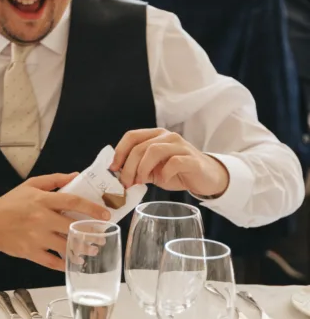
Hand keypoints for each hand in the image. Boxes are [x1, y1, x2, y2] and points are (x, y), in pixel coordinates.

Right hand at [0, 173, 110, 270]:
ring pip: (66, 247)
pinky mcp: (30, 252)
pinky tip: (72, 263)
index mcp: (42, 200)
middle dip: (91, 233)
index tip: (105, 215)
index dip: (93, 209)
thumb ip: (55, 179)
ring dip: (82, 250)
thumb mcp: (30, 185)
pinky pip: (52, 262)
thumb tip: (76, 176)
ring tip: (91, 251)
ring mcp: (36, 237)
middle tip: (102, 236)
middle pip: (73, 227)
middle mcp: (41, 219)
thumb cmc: (10, 203)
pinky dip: (64, 264)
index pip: (73, 202)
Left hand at [111, 128, 228, 197]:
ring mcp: (181, 146)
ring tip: (140, 182)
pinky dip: (164, 173)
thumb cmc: (176, 172)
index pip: (131, 136)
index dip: (119, 152)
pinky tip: (163, 182)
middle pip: (140, 146)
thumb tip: (118, 174)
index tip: (113, 169)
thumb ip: (137, 169)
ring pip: (154, 150)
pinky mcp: (192, 159)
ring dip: (142, 168)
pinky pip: (174, 162)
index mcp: (155, 136)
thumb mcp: (152, 171)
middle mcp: (167, 137)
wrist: (206, 178)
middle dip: (128, 166)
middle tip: (125, 183)